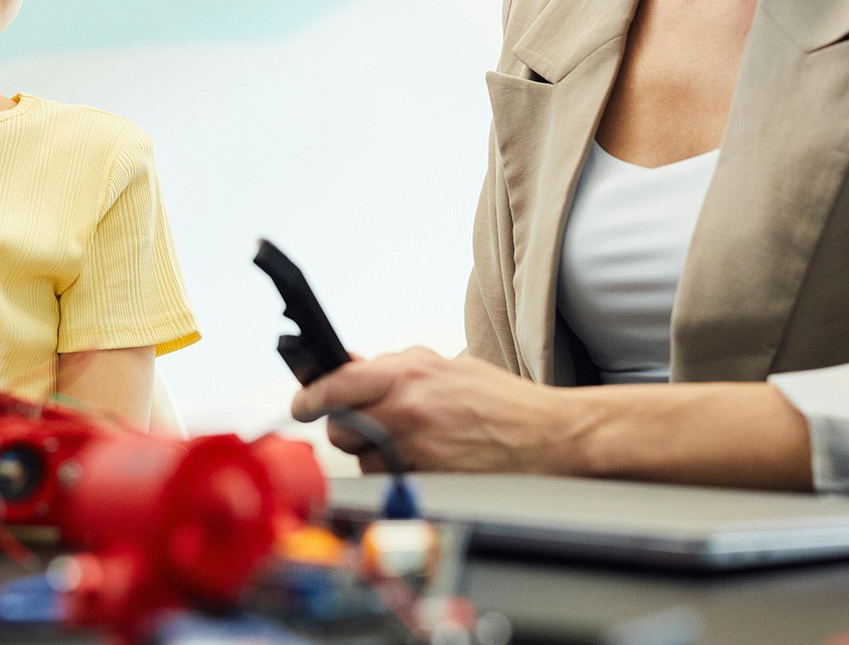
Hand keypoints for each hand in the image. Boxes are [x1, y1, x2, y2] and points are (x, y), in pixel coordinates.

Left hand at [290, 346, 571, 472]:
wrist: (546, 434)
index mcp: (410, 372)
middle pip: (341, 426)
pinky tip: (425, 460)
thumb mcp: (444, 368)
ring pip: (363, 457)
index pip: (339, 382)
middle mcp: (407, 407)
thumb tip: (349, 368)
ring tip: (412, 442)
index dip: (312, 395)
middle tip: (365, 425)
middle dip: (345, 428)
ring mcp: (416, 445)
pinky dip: (397, 473)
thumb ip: (395, 369)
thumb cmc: (500, 400)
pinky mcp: (427, 477)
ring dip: (374, 453)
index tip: (301, 402)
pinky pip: (390, 479)